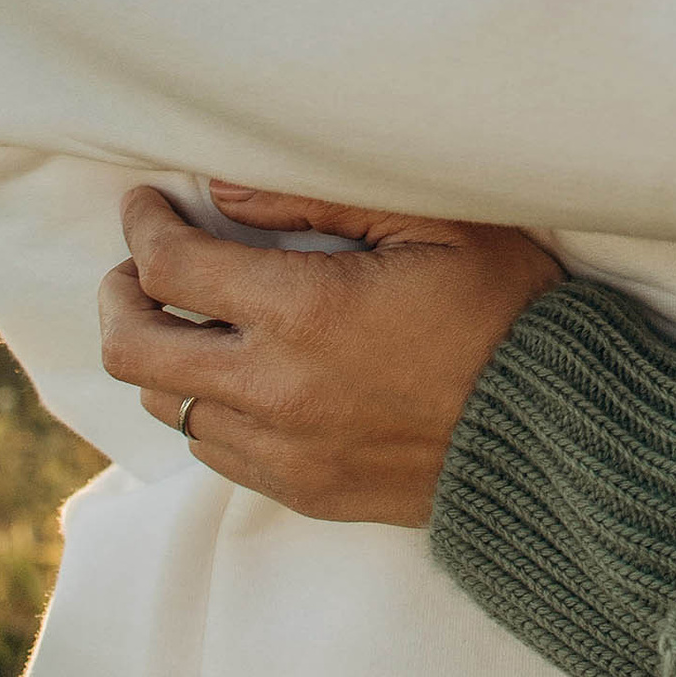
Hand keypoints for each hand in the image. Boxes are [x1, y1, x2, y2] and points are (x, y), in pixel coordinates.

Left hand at [98, 182, 562, 523]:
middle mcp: (275, 388)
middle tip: (138, 265)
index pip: (169, 265)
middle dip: (120, 294)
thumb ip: (320, 198)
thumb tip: (223, 187)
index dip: (142, 225)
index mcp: (305, 310)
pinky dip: (205, 405)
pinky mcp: (301, 489)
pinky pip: (211, 450)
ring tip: (188, 317)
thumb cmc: (505, 311)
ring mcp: (282, 449)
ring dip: (163, 353)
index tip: (146, 203)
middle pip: (133, 347)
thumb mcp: (434, 223)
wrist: (555, 433)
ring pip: (165, 402)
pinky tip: (238, 374)